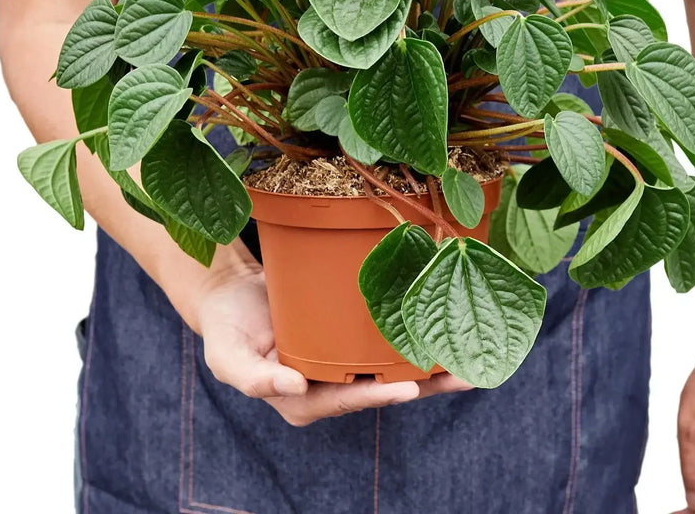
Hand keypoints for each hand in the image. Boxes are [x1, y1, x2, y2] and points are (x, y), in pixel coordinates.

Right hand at [191, 241, 474, 425]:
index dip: (377, 393)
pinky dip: (410, 336)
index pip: (345, 399)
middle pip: (380, 386)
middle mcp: (328, 384)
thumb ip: (254, 378)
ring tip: (468, 361)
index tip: (409, 386)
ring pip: (389, 366)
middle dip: (423, 384)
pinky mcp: (347, 335)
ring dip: (429, 366)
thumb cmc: (226, 329)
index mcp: (302, 398)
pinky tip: (441, 326)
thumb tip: (294, 387)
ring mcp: (340, 359)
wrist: (231, 295)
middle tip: (464, 376)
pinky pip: (382, 339)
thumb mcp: (227, 357)